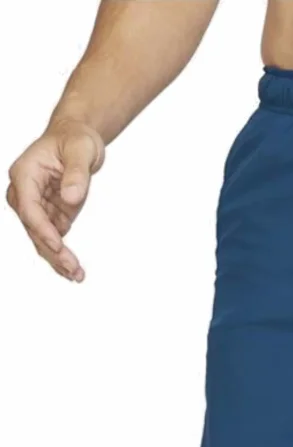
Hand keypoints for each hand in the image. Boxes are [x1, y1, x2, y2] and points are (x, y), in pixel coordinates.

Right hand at [7, 119, 104, 282]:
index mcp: (25, 174)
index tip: (59, 246)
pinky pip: (52, 239)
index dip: (43, 229)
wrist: (77, 138)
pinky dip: (62, 255)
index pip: (29, 208)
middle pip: (33, 228)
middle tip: (73, 269)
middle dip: (52, 250)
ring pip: (40, 238)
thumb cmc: (75, 138)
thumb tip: (70, 197)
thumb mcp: (81, 149)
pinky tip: (74, 271)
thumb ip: (77, 173)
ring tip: (76, 276)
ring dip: (57, 259)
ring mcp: (36, 205)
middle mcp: (24, 192)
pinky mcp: (49, 214)